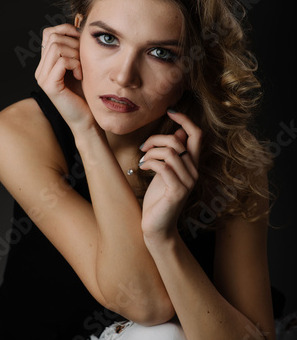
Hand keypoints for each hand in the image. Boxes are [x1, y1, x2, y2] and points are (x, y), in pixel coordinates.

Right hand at [35, 23, 94, 133]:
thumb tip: (79, 24)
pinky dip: (75, 64)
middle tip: (84, 59)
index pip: (49, 33)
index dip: (66, 30)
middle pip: (53, 37)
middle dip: (74, 43)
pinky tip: (80, 75)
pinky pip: (61, 61)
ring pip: (56, 47)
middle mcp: (41, 70)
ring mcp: (43, 78)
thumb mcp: (81, 65)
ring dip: (75, 54)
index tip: (81, 42)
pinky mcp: (49, 86)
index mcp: (46, 64)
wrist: (88, 120)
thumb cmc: (87, 94)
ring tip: (82, 68)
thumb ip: (75, 48)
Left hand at [140, 111, 201, 244]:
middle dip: (157, 138)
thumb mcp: (165, 171)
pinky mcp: (177, 191)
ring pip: (170, 152)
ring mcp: (187, 182)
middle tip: (143, 147)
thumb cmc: (158, 199)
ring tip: (142, 160)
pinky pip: (164, 166)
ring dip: (151, 152)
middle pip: (180, 141)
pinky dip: (150, 163)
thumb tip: (179, 131)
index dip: (186, 120)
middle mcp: (194, 172)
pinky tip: (142, 168)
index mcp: (192, 165)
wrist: (156, 227)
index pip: (197, 135)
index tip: (171, 111)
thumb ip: (173, 153)